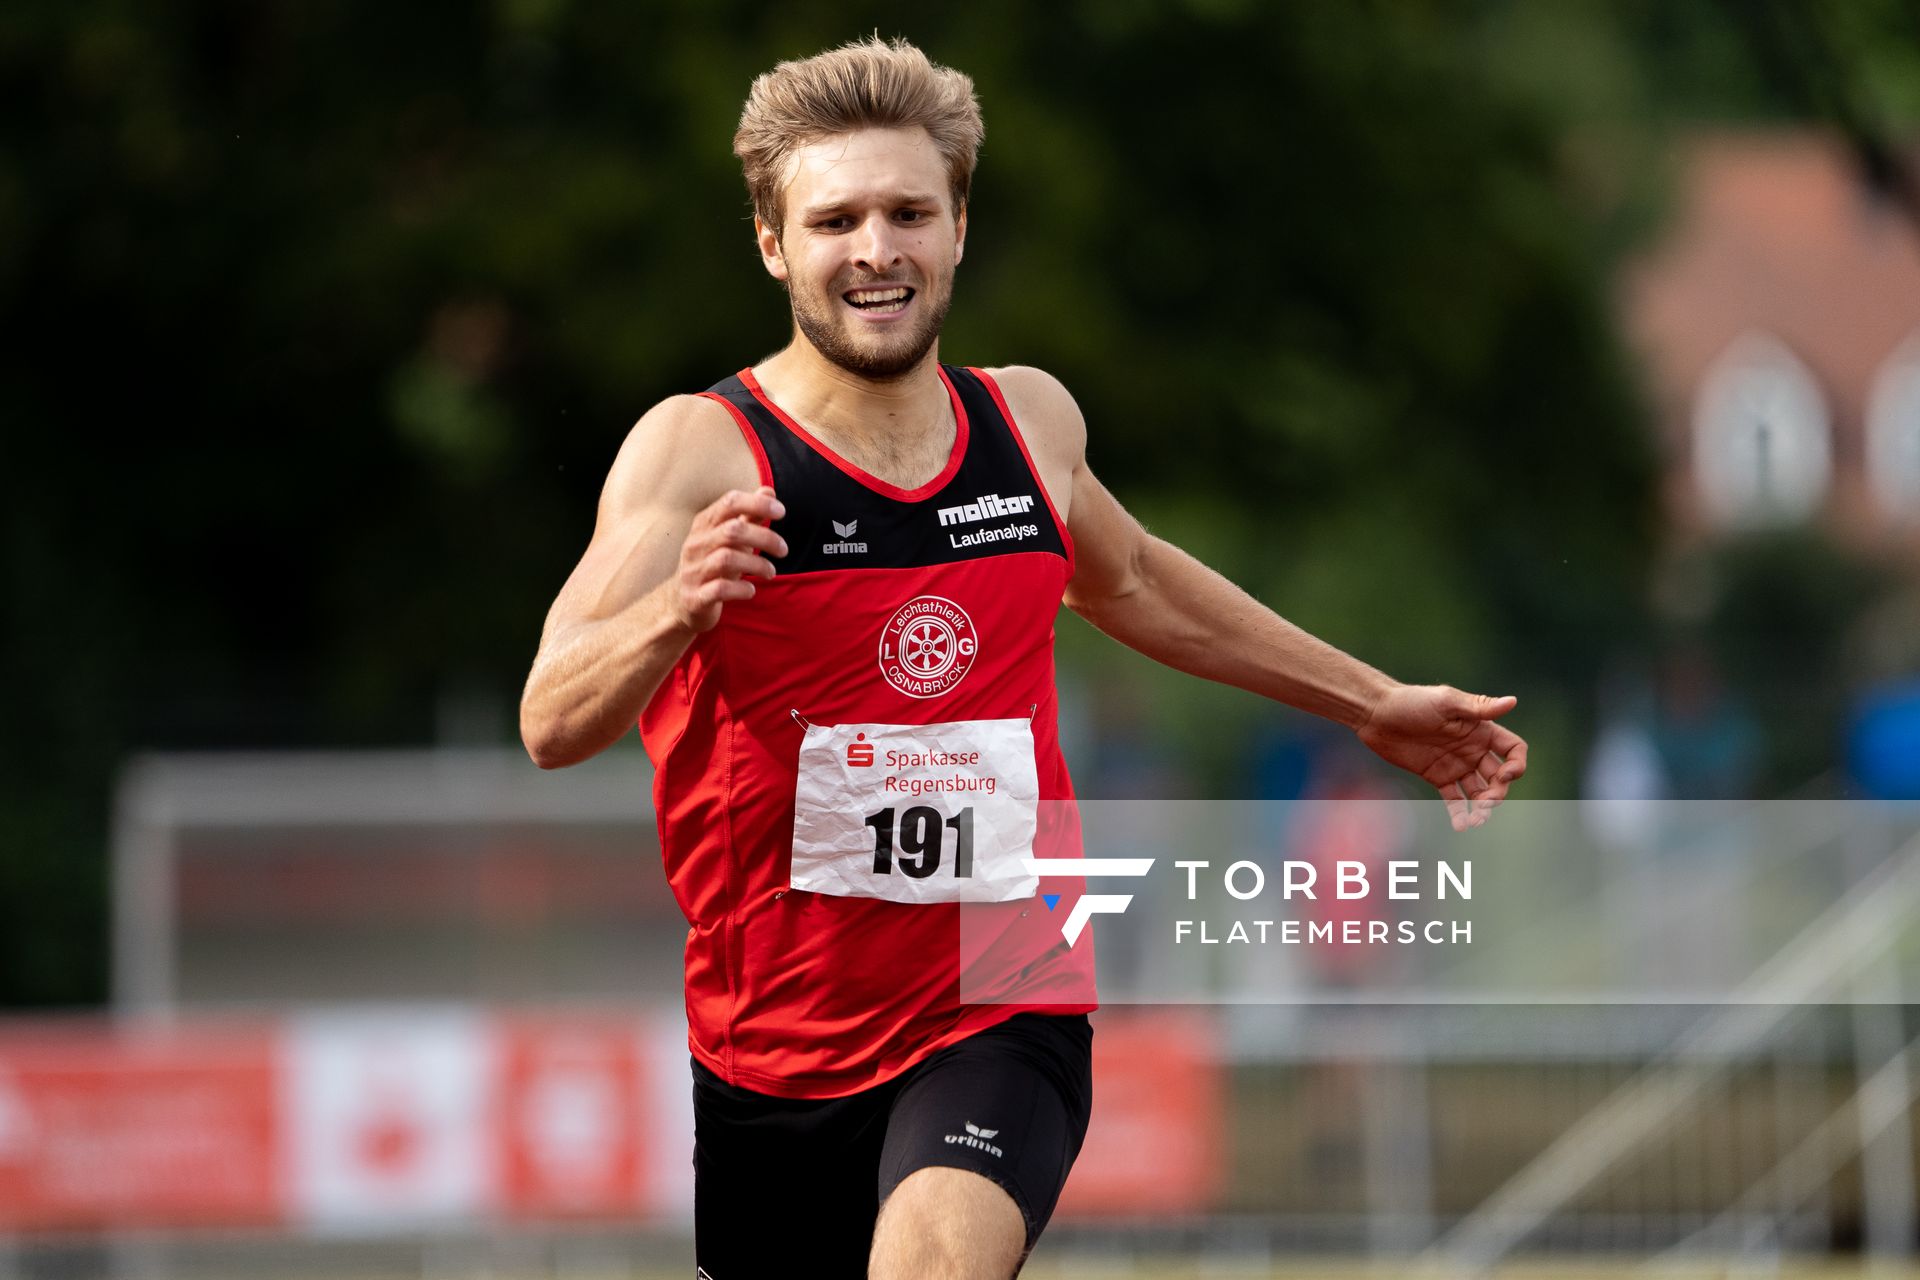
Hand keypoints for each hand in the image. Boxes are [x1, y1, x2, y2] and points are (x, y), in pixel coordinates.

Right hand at [674, 486, 786, 631]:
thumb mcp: (729, 538)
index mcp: (704, 524)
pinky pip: (719, 589)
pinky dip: (741, 588)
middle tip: (783, 549)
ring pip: (726, 559)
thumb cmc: (712, 563)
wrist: (681, 602)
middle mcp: (695, 544)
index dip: (757, 503)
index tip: (781, 511)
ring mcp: (692, 571)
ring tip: (770, 572)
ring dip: (757, 564)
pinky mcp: (694, 597)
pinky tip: (751, 590)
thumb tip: (769, 491)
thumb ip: (748, 515)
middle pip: (732, 531)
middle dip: (764, 537)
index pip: (729, 502)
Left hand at [1355, 684, 1527, 830]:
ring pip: (1479, 791)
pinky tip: (1461, 825)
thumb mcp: (1446, 702)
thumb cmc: (1411, 701)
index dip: (1516, 765)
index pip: (1513, 750)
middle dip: (1498, 792)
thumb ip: (1478, 707)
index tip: (1503, 776)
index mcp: (1480, 730)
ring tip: (1475, 820)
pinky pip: (1455, 799)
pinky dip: (1460, 813)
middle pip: (1499, 776)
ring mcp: (1455, 765)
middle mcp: (1472, 749)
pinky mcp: (1437, 777)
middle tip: (1485, 803)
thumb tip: (1513, 701)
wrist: (1376, 714)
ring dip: (1482, 807)